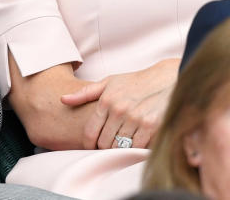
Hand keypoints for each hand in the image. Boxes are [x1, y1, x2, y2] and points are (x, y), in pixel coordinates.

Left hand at [60, 58, 177, 149]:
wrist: (166, 79)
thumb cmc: (135, 82)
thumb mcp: (109, 82)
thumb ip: (85, 93)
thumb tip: (63, 99)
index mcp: (106, 100)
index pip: (90, 132)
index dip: (89, 144)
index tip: (92, 147)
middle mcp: (119, 110)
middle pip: (104, 143)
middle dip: (104, 148)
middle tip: (108, 147)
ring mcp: (135, 119)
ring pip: (120, 147)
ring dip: (120, 150)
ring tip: (121, 146)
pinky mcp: (151, 126)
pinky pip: (137, 147)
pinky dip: (135, 150)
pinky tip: (135, 145)